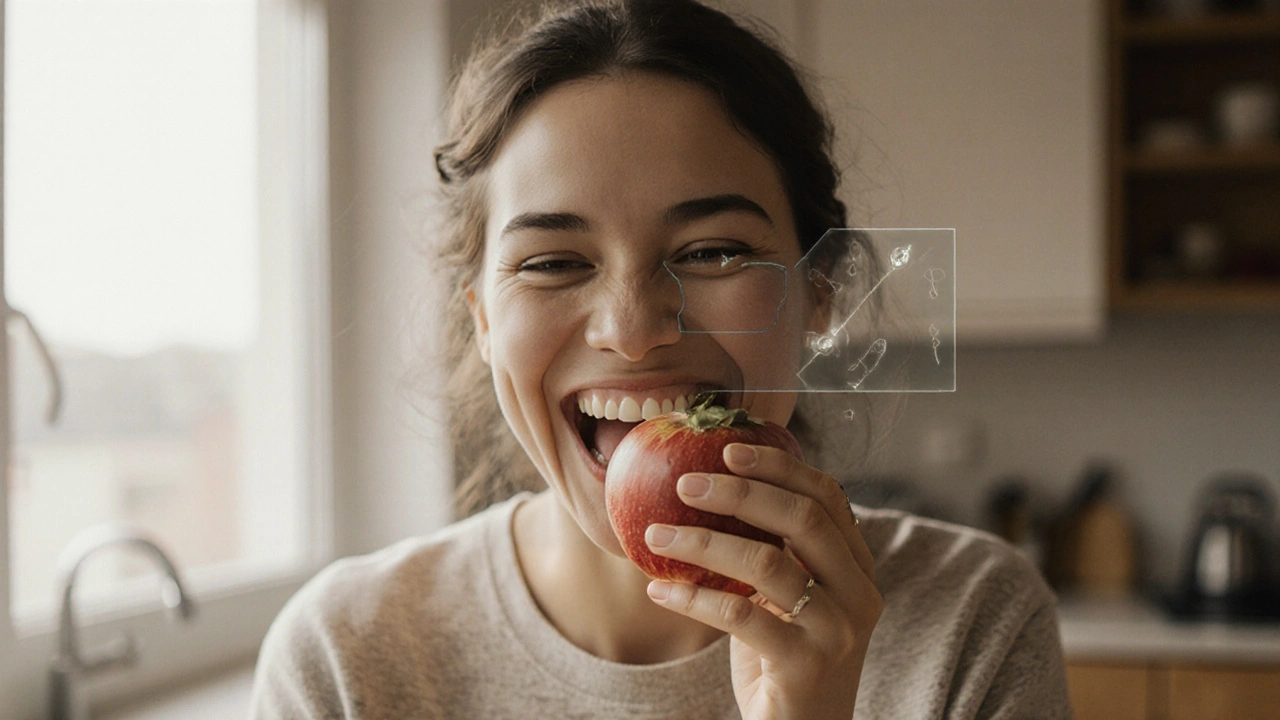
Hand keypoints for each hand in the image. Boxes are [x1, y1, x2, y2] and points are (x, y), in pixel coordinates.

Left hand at [643, 443, 880, 719]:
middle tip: (685, 483)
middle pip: (803, 519)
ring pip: (768, 563)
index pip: (829, 497)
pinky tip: (659, 589)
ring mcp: (837, 631)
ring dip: (703, 542)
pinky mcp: (806, 666)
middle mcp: (859, 594)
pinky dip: (693, 597)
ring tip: (657, 535)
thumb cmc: (786, 662)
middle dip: (740, 492)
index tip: (729, 449)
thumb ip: (774, 553)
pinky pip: (741, 616)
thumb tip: (710, 491)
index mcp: (857, 567)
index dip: (781, 467)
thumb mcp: (789, 600)